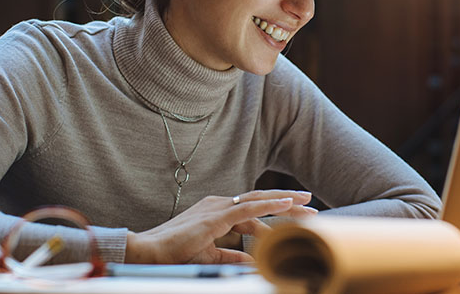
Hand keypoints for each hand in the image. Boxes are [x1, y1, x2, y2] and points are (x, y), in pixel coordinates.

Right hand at [125, 189, 316, 263]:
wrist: (149, 252)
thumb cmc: (174, 253)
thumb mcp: (210, 255)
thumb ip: (231, 255)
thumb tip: (250, 259)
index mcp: (218, 212)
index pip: (253, 210)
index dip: (275, 213)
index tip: (297, 216)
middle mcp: (219, 204)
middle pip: (260, 201)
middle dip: (287, 202)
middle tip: (310, 204)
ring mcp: (217, 207)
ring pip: (258, 200)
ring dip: (284, 201)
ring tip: (306, 203)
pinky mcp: (215, 215)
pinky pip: (248, 208)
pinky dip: (269, 205)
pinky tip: (287, 204)